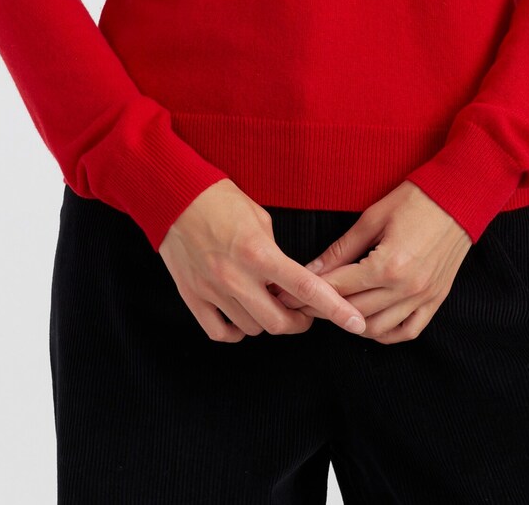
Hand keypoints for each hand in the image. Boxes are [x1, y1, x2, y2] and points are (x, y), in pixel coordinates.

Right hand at [157, 178, 367, 342]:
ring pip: (252, 329)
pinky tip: (241, 316)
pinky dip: (237, 331)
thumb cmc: (219, 199)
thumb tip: (286, 279)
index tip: (355, 323)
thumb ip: (276, 252)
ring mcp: (213, 291)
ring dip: (266, 320)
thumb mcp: (260, 217)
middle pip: (280, 322)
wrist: (173, 196)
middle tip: (303, 313)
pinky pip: (221, 332)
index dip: (335, 309)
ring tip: (267, 302)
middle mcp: (237, 277)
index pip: (306, 289)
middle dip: (299, 322)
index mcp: (259, 252)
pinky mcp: (193, 297)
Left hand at [269, 181, 472, 342]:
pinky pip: (408, 331)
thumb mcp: (372, 218)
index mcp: (388, 265)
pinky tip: (369, 325)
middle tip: (302, 306)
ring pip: (378, 328)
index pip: (339, 288)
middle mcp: (406, 288)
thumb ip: (341, 249)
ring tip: (333, 312)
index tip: (289, 295)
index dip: (309, 293)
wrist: (460, 197)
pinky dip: (385, 334)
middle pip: (354, 311)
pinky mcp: (436, 300)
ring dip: (352, 324)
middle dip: (323, 309)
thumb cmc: (415, 200)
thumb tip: (312, 270)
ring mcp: (424, 298)